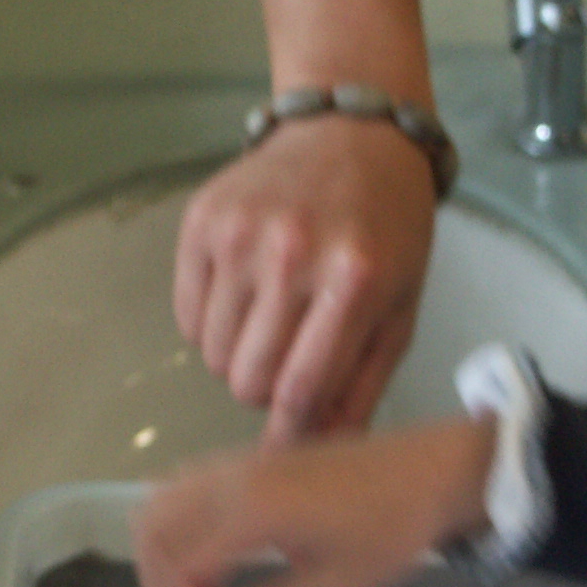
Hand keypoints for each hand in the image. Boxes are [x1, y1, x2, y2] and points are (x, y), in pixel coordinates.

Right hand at [132, 416, 494, 586]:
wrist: (434, 471)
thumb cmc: (393, 528)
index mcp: (252, 510)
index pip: (180, 570)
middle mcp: (232, 478)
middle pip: (152, 532)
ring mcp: (237, 462)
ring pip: (160, 504)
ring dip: (165, 556)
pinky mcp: (249, 459)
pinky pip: (184, 487)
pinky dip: (180, 529)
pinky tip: (218, 563)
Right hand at [174, 118, 437, 442]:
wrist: (353, 134)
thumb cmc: (388, 229)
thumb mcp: (399, 308)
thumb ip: (362, 384)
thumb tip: (320, 449)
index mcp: (353, 281)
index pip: (301, 389)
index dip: (288, 434)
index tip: (283, 452)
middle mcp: (292, 254)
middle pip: (247, 379)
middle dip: (264, 391)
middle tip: (286, 364)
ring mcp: (241, 234)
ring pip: (211, 354)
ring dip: (237, 357)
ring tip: (270, 321)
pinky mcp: (203, 219)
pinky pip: (186, 317)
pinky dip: (209, 325)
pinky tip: (243, 294)